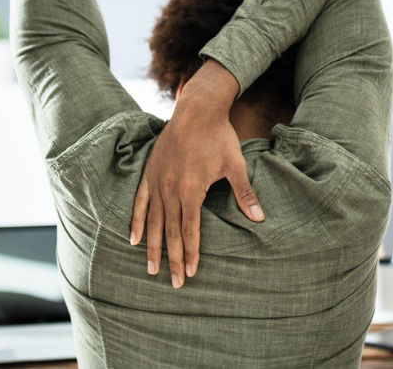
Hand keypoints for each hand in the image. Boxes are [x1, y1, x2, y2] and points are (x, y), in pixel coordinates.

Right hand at [129, 60, 264, 288]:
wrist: (197, 110)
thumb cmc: (219, 137)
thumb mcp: (235, 165)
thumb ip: (244, 193)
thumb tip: (259, 218)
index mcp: (191, 190)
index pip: (189, 230)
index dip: (190, 253)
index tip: (191, 273)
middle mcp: (170, 189)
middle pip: (170, 231)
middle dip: (171, 259)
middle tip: (173, 283)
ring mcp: (157, 181)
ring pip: (153, 221)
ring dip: (152, 247)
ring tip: (150, 269)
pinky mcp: (150, 173)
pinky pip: (140, 202)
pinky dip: (136, 221)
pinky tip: (132, 239)